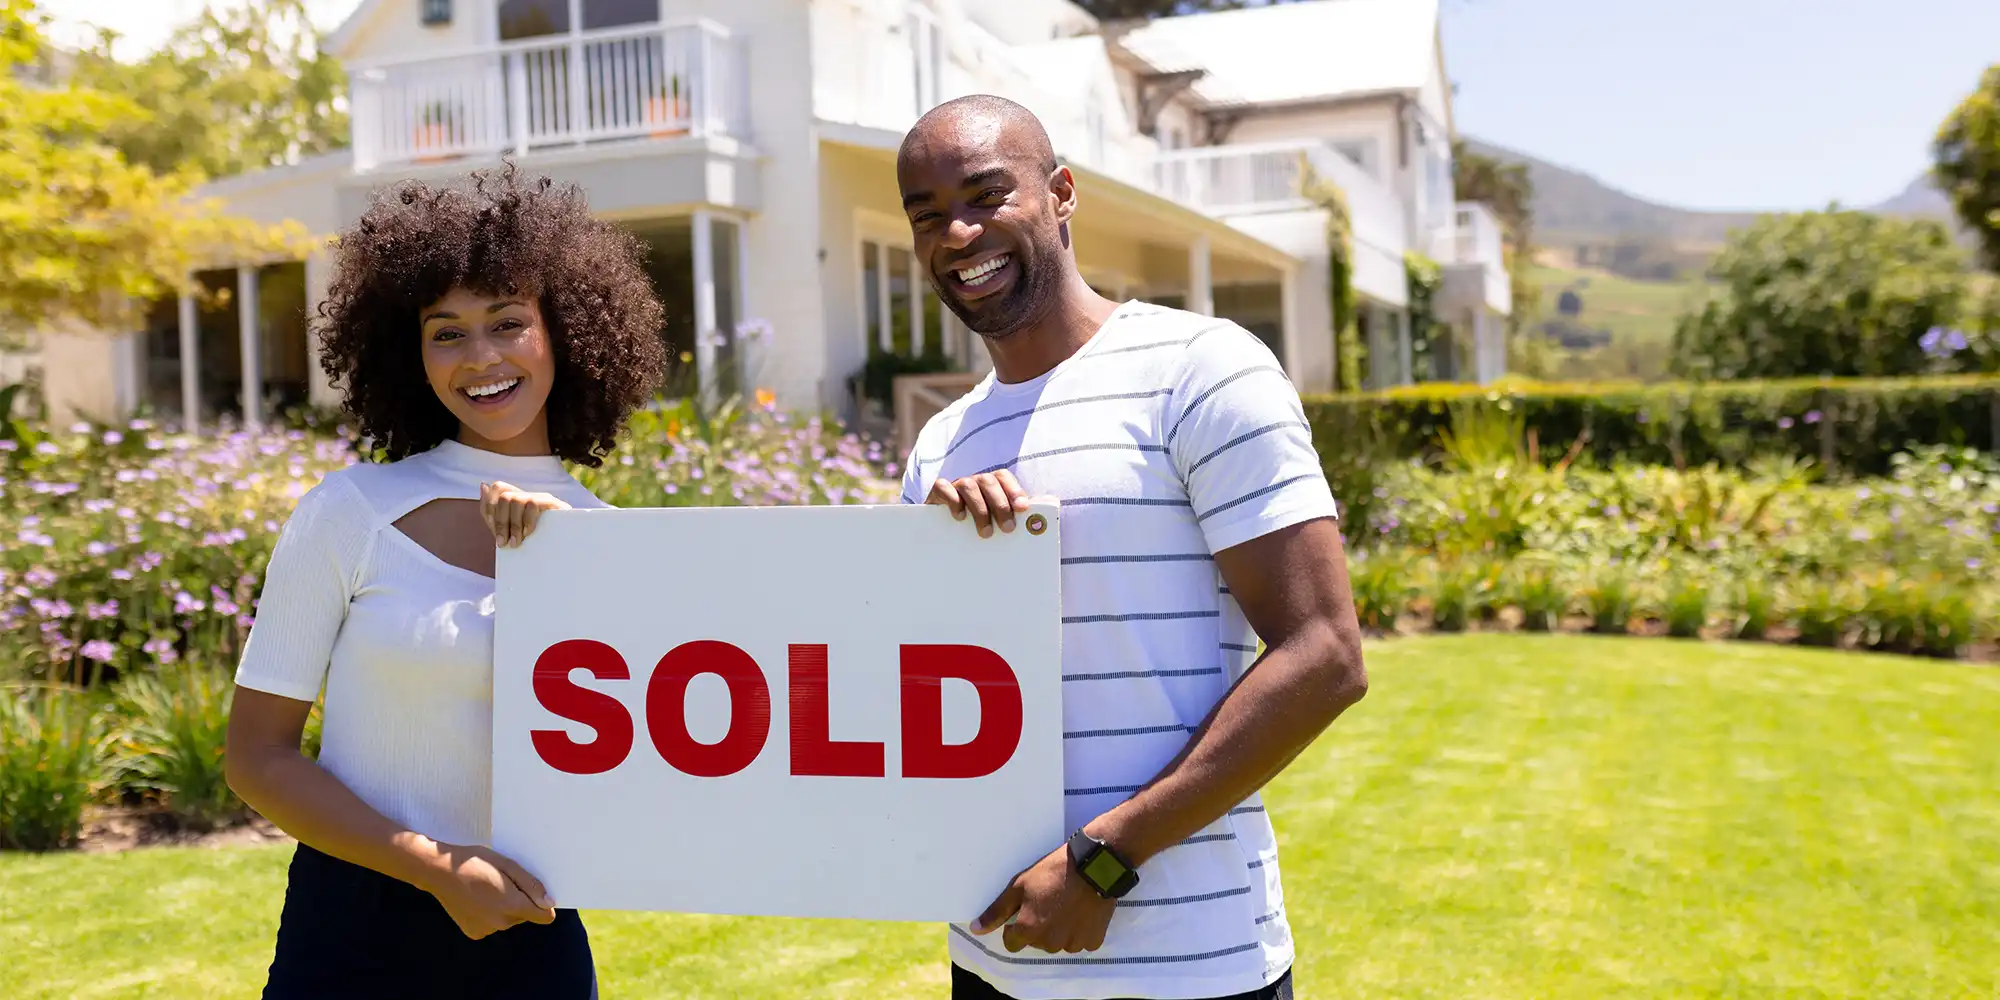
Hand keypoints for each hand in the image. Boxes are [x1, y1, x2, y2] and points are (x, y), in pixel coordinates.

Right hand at [422, 843, 557, 940]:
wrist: (439, 871)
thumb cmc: (476, 862)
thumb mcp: (507, 865)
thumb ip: (531, 886)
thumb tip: (549, 904)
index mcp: (512, 905)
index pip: (544, 917)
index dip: (543, 904)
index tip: (534, 892)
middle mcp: (501, 923)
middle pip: (524, 916)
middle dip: (519, 902)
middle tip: (502, 883)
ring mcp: (486, 930)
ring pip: (507, 920)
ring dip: (504, 908)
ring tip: (486, 889)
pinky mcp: (474, 933)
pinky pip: (492, 925)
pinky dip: (488, 915)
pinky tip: (476, 900)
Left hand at [481, 480, 568, 547]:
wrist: (566, 548)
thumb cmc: (537, 540)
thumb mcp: (510, 530)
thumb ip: (493, 513)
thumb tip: (483, 485)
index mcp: (518, 498)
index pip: (497, 490)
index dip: (490, 510)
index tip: (496, 534)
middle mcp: (528, 494)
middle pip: (503, 495)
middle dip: (499, 521)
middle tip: (503, 543)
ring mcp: (540, 497)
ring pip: (514, 499)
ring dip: (512, 525)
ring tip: (516, 542)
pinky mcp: (551, 502)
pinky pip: (531, 504)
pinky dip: (526, 521)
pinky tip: (528, 534)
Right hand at [927, 470, 1037, 538]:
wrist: (943, 531)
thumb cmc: (977, 524)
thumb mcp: (998, 519)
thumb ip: (1019, 512)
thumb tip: (1051, 503)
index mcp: (991, 484)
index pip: (1004, 477)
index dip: (1014, 490)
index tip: (1023, 509)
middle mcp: (975, 481)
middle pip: (989, 482)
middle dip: (1001, 505)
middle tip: (1008, 529)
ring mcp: (955, 485)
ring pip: (969, 485)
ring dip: (980, 508)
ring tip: (986, 532)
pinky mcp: (937, 493)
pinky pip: (943, 487)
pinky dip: (952, 499)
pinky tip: (959, 516)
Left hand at [971, 842, 1117, 953]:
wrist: (1093, 867)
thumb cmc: (1052, 873)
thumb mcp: (1018, 887)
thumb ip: (996, 912)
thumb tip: (976, 930)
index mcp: (1028, 931)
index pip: (1012, 943)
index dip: (1015, 927)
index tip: (1026, 910)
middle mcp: (1049, 943)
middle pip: (1037, 943)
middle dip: (1039, 928)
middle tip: (1048, 902)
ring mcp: (1072, 944)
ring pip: (1059, 943)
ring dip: (1059, 930)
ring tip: (1066, 905)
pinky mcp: (1092, 941)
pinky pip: (1080, 942)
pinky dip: (1079, 930)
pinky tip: (1081, 911)